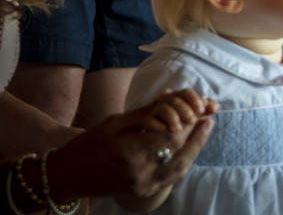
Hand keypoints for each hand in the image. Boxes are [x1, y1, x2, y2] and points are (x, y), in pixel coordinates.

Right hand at [48, 95, 216, 200]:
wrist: (66, 176)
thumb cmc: (87, 144)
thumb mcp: (115, 123)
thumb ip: (147, 112)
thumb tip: (172, 96)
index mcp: (132, 154)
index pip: (172, 135)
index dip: (189, 120)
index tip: (199, 107)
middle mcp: (141, 174)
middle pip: (181, 152)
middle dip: (197, 134)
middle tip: (210, 117)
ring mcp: (143, 187)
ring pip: (180, 168)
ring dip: (195, 148)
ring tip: (205, 129)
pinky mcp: (143, 193)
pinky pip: (171, 178)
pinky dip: (184, 161)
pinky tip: (190, 147)